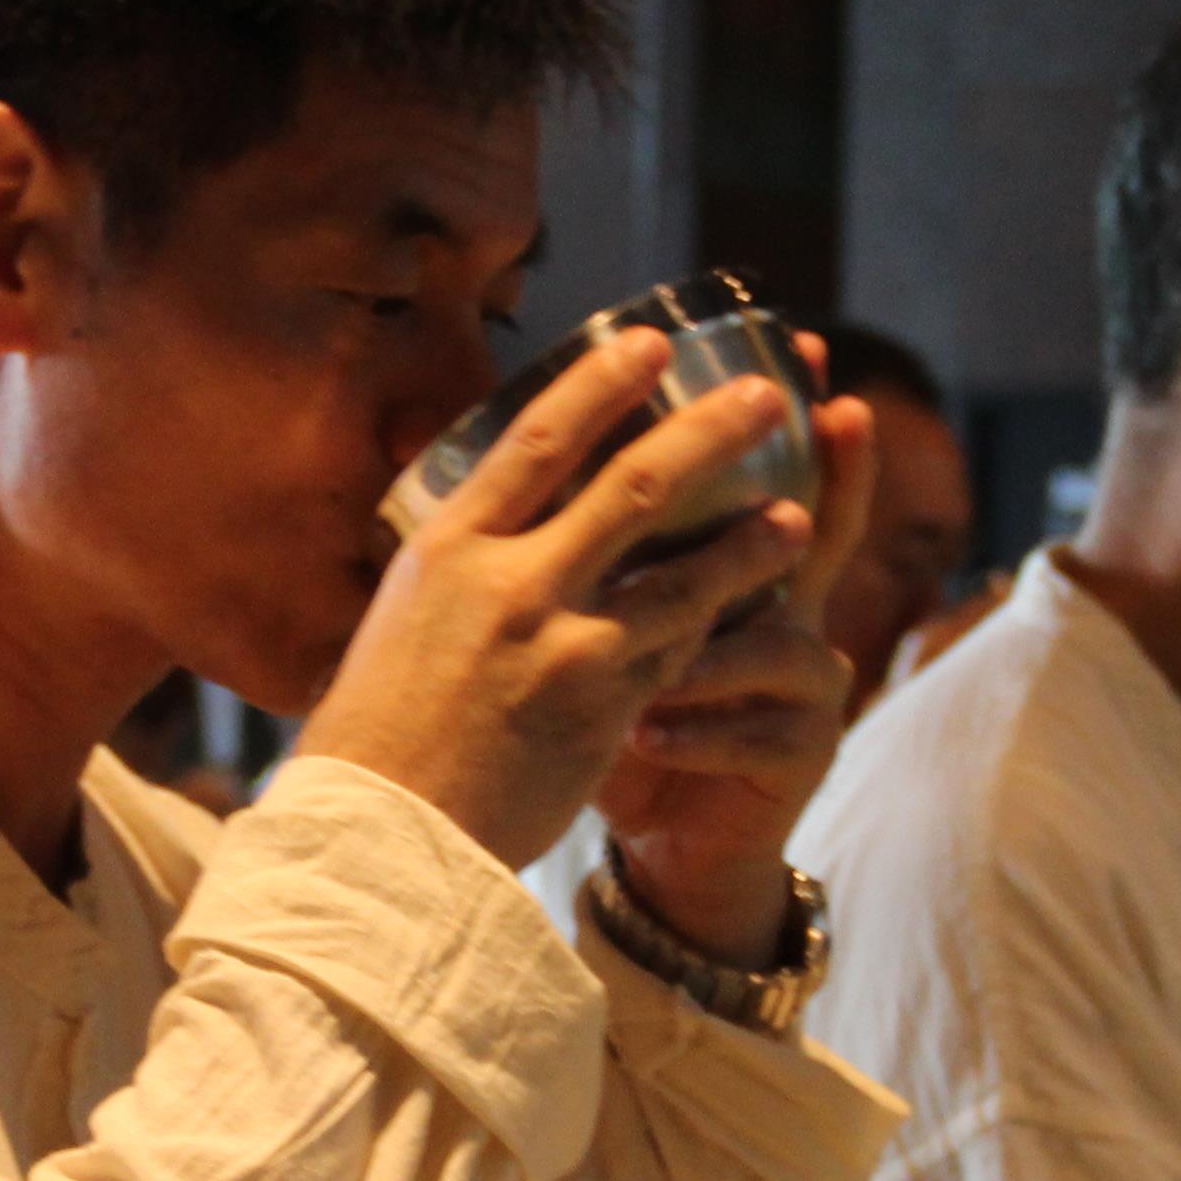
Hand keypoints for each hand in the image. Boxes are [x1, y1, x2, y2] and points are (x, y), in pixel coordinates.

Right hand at [297, 328, 818, 881]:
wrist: (384, 836)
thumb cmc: (382, 727)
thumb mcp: (402, 613)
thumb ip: (465, 558)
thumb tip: (510, 501)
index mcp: (447, 547)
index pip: (538, 438)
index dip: (605, 383)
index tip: (656, 344)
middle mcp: (509, 583)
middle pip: (634, 486)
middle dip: (711, 433)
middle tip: (768, 397)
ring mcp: (563, 647)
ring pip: (683, 575)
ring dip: (750, 542)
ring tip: (798, 518)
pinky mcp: (604, 709)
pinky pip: (678, 653)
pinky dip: (718, 629)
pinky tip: (757, 615)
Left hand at [593, 363, 886, 959]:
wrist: (649, 849)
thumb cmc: (604, 728)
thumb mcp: (589, 629)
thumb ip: (582, 554)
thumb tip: (504, 457)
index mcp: (731, 575)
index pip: (768, 481)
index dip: (791, 420)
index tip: (810, 352)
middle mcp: (784, 617)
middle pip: (819, 529)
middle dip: (824, 470)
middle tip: (830, 414)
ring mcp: (805, 688)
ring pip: (783, 639)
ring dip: (712, 646)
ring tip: (653, 666)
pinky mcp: (801, 758)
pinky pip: (762, 730)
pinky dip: (695, 731)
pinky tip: (648, 736)